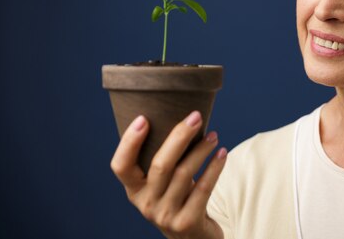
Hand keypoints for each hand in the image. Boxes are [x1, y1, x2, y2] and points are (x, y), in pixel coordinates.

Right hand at [111, 111, 226, 238]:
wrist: (193, 238)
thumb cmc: (178, 198)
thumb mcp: (162, 184)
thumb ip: (162, 159)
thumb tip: (181, 116)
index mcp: (134, 190)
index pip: (120, 166)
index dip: (129, 142)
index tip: (144, 118)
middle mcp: (145, 204)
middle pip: (160, 165)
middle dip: (179, 137)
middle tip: (196, 117)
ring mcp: (165, 216)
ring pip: (184, 174)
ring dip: (201, 150)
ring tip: (214, 135)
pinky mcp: (187, 223)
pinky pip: (203, 189)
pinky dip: (214, 168)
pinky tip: (222, 153)